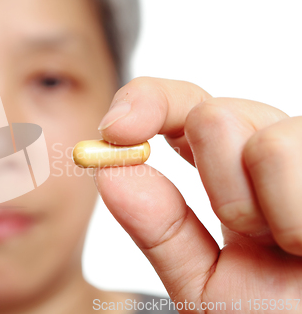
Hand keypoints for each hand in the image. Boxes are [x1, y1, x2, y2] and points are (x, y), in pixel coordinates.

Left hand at [95, 77, 301, 312]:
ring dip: (259, 210)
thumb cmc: (268, 311)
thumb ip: (159, 229)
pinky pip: (291, 159)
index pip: (183, 105)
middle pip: (214, 115)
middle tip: (251, 234)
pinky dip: (294, 219)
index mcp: (227, 168)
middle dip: (218, 186)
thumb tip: (110, 172)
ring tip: (288, 246)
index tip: (117, 129)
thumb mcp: (201, 280)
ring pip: (263, 143)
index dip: (147, 102)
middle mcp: (267, 149)